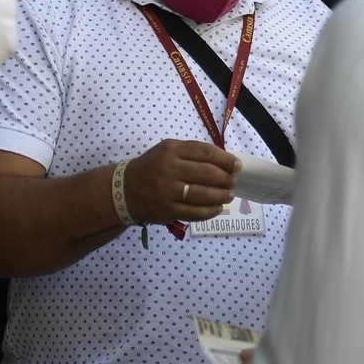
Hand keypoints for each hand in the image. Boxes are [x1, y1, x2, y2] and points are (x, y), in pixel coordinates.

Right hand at [124, 138, 238, 223]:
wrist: (126, 189)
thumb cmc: (152, 167)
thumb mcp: (167, 150)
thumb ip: (192, 153)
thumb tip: (224, 162)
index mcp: (171, 150)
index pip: (205, 153)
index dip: (225, 159)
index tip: (237, 165)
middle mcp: (169, 169)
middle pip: (207, 174)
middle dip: (226, 179)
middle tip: (234, 182)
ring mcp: (167, 192)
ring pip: (204, 195)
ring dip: (222, 196)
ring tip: (228, 195)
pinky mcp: (167, 210)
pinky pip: (195, 213)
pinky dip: (211, 211)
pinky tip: (217, 208)